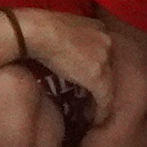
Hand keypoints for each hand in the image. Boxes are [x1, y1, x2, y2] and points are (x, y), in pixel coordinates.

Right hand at [13, 8, 136, 130]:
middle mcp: (107, 42)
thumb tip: (62, 46)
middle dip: (102, 84)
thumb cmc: (40, 28)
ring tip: (93, 112)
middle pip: (109, 69)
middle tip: (93, 99)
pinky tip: (95, 120)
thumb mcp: (61, 27)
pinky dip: (100, 110)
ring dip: (101, 100)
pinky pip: (104, 99)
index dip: (96, 68)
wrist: (37, 32)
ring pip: (109, 85)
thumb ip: (70, 36)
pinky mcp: (98, 77)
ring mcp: (105, 60)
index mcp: (99, 27)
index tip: (89, 79)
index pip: (103, 52)